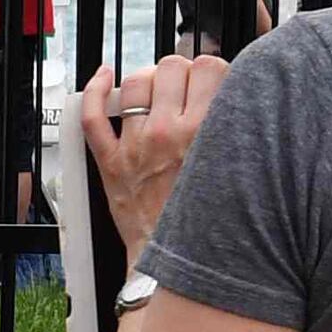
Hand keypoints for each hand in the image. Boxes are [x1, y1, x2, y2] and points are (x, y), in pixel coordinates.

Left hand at [80, 53, 224, 253]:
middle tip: (184, 93)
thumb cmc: (208, 220)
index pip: (210, 68)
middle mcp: (168, 133)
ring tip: (155, 94)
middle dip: (180, 74)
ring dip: (148, 81)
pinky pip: (93, 116)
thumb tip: (236, 97)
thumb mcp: (237, 170)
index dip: (211, 72)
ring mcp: (135, 145)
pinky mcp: (110, 161)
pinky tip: (104, 77)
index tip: (211, 84)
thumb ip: (236, 130)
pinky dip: (96, 90)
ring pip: (137, 81)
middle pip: (173, 67)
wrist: (175, 263)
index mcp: (205, 132)